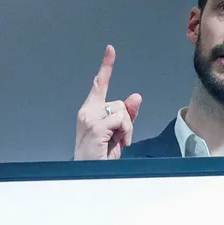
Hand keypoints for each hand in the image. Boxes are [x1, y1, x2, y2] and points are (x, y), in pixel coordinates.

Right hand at [74, 45, 141, 159]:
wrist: (90, 174)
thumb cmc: (101, 156)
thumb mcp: (117, 133)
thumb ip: (126, 115)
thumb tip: (136, 96)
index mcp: (90, 110)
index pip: (99, 84)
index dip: (106, 66)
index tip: (111, 49)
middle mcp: (86, 111)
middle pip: (119, 103)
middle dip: (127, 120)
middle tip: (121, 138)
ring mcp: (89, 118)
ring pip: (121, 110)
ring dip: (127, 128)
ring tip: (118, 142)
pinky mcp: (94, 126)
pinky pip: (121, 120)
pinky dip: (125, 132)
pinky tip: (119, 143)